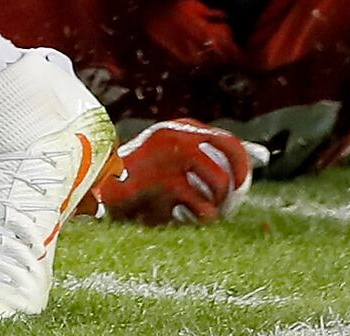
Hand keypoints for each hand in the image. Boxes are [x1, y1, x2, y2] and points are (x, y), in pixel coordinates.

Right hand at [81, 120, 254, 226]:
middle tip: (226, 207)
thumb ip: (202, 162)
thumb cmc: (136, 185)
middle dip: (234, 188)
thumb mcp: (169, 166)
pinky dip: (197, 219)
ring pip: (219, 185)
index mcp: (178, 130)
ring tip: (196, 215)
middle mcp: (176, 136)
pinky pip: (202, 207)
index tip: (243, 185)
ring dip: (214, 207)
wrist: (96, 194)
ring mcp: (170, 158)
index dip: (243, 164)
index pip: (227, 141)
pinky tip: (177, 218)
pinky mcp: (164, 183)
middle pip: (229, 161)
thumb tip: (253, 166)